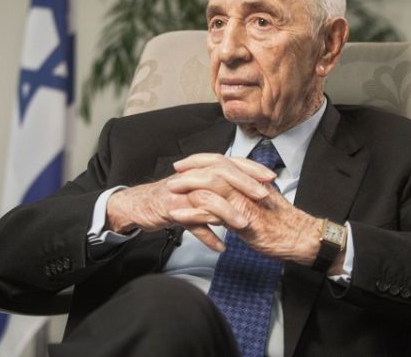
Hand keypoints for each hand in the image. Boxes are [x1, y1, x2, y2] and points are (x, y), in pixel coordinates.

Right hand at [106, 156, 275, 251]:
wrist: (139, 205)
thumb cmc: (173, 198)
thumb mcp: (199, 190)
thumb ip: (220, 190)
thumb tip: (246, 193)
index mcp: (202, 169)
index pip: (230, 162)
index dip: (251, 168)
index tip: (271, 177)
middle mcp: (193, 176)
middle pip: (221, 173)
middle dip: (244, 183)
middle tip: (263, 196)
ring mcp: (182, 192)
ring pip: (207, 197)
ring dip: (226, 212)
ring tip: (243, 225)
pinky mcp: (171, 208)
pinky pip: (191, 222)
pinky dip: (206, 235)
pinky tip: (219, 247)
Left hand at [169, 153, 322, 264]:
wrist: (302, 238)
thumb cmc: (284, 225)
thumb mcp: (263, 203)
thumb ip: (246, 195)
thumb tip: (231, 192)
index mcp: (251, 180)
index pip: (223, 161)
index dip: (202, 160)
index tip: (186, 164)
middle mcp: (248, 186)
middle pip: (214, 168)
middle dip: (191, 169)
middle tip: (174, 173)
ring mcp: (245, 202)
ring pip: (211, 186)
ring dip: (187, 187)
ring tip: (170, 191)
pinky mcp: (243, 220)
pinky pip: (212, 214)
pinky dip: (191, 214)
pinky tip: (178, 217)